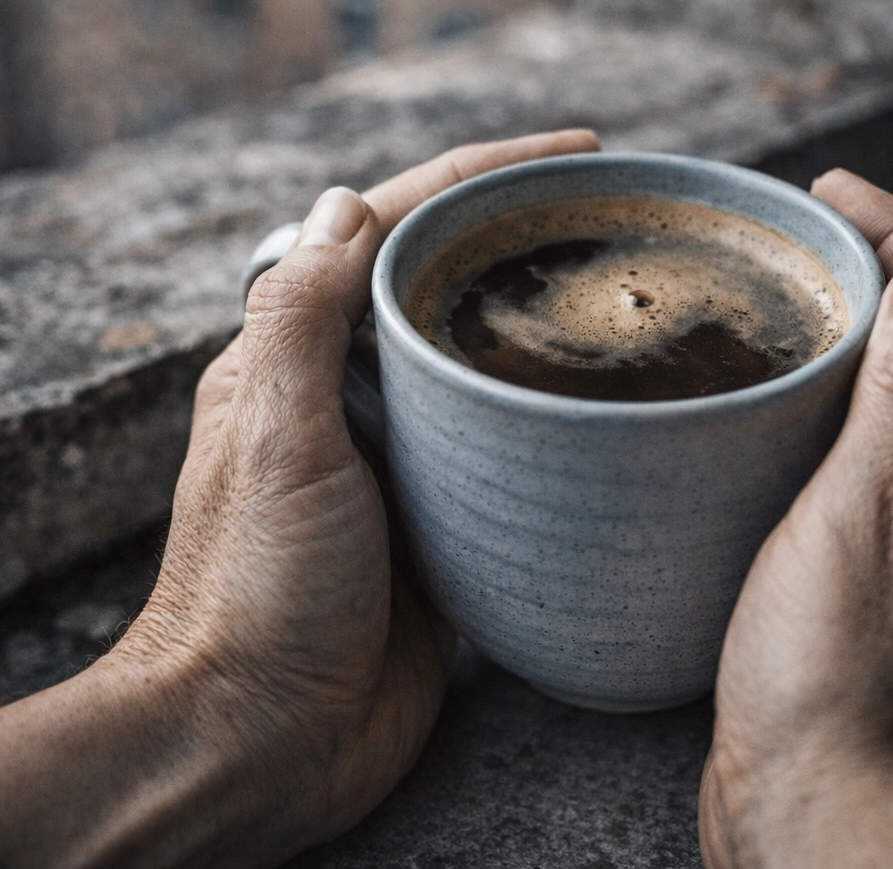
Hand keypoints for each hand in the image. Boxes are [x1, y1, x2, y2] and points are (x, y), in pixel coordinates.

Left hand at [0, 129, 600, 868]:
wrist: (261, 741)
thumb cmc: (253, 592)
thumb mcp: (276, 438)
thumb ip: (302, 320)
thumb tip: (345, 202)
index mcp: (296, 361)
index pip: (393, 231)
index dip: (481, 177)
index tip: (576, 152)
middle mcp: (349, 401)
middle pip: (444, 287)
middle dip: (524, 239)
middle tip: (625, 215)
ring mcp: (401, 466)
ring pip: (483, 368)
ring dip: (546, 325)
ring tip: (638, 296)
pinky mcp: (443, 531)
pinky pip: (507, 457)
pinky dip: (555, 423)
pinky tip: (615, 414)